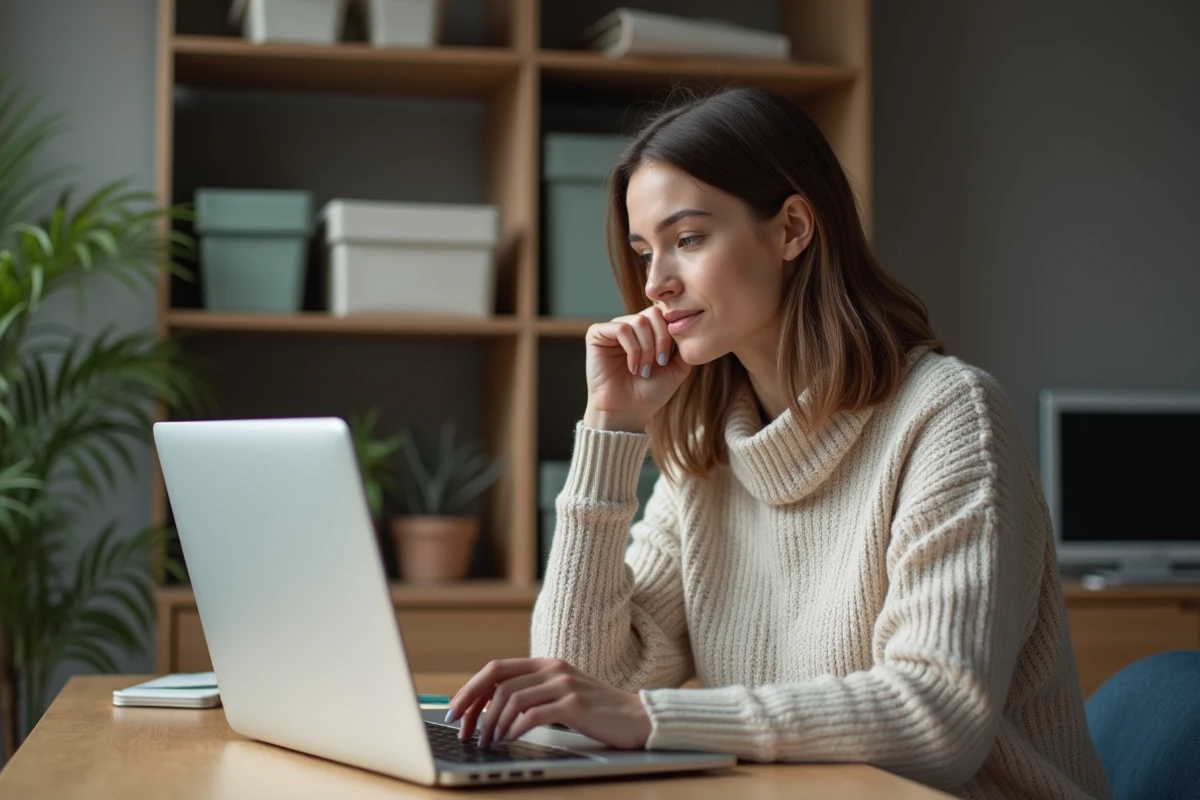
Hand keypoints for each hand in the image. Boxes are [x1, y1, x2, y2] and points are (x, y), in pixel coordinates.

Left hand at [446, 658, 651, 749]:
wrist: (637, 718)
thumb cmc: (597, 712)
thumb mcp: (561, 695)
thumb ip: (533, 694)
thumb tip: (490, 711)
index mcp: (546, 664)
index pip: (497, 669)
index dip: (471, 689)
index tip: (454, 710)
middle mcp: (553, 668)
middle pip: (498, 680)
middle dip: (473, 705)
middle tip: (462, 730)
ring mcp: (564, 684)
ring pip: (512, 698)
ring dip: (492, 722)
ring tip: (487, 741)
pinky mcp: (574, 704)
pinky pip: (533, 714)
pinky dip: (514, 728)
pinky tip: (508, 740)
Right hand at [583, 306, 691, 431]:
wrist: (627, 412)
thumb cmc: (649, 393)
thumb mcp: (677, 368)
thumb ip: (684, 345)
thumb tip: (685, 323)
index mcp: (647, 331)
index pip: (664, 314)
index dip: (671, 334)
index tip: (668, 360)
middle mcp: (630, 326)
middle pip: (653, 313)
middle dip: (662, 339)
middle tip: (660, 363)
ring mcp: (613, 329)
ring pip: (638, 321)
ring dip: (646, 348)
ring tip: (643, 370)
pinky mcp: (596, 334)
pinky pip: (621, 328)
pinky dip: (632, 349)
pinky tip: (632, 367)